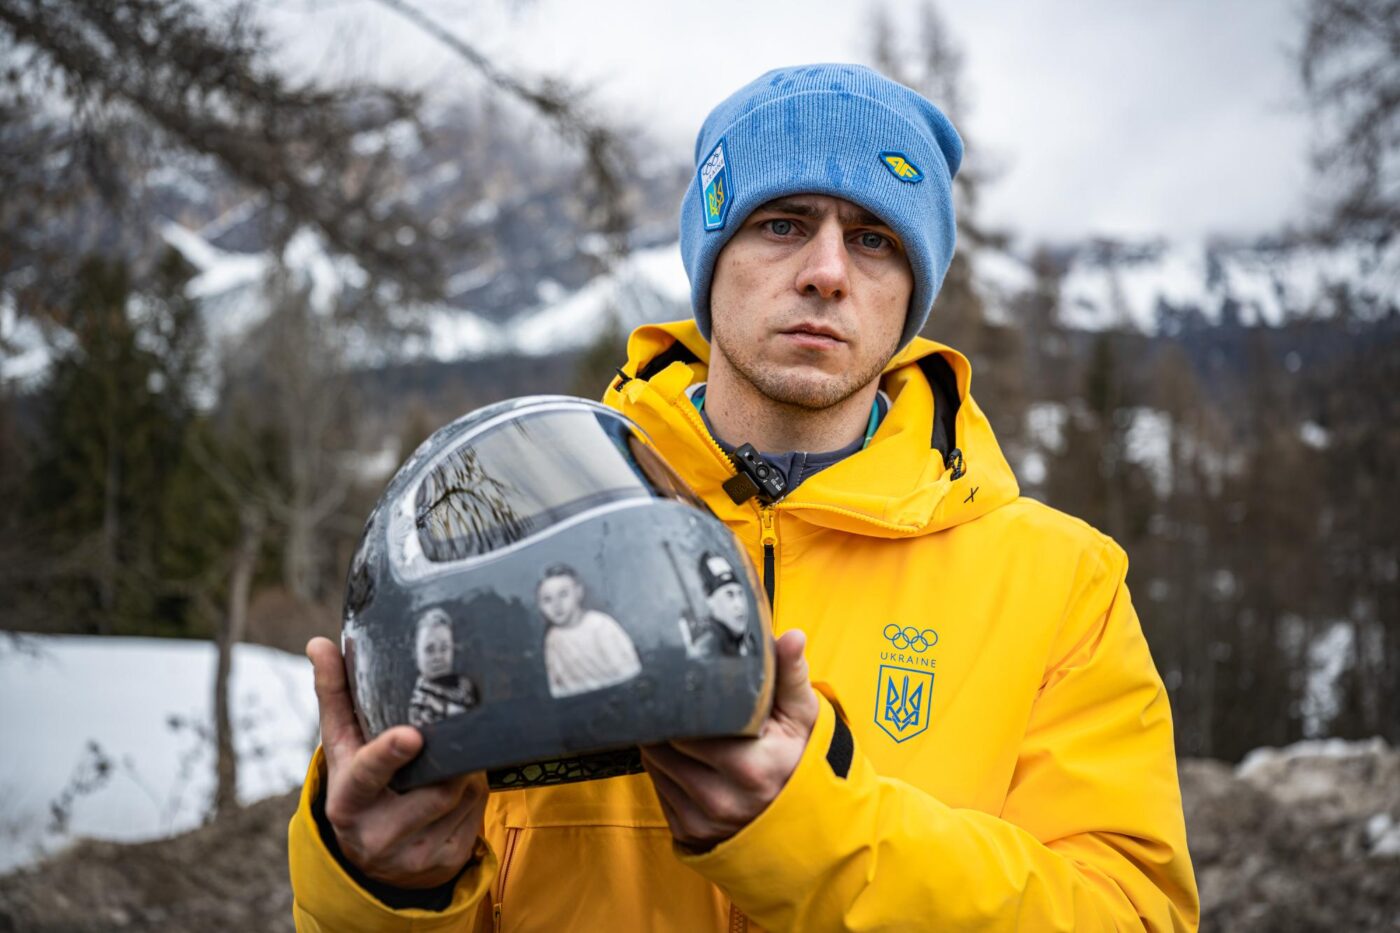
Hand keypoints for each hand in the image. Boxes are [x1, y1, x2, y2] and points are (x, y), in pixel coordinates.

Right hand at [307, 636, 487, 888]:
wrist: (374, 856)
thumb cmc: (359, 782)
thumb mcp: (343, 745)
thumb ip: (334, 695)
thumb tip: (318, 642)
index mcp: (348, 800)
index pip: (369, 774)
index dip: (390, 754)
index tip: (412, 736)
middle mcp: (377, 835)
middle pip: (436, 785)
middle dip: (450, 761)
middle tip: (453, 741)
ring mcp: (413, 855)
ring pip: (462, 796)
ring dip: (466, 774)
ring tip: (450, 765)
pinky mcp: (445, 862)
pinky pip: (477, 815)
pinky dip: (474, 796)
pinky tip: (458, 792)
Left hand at [641, 629, 818, 850]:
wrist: (803, 815)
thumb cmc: (797, 755)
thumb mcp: (801, 714)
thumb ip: (791, 674)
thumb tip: (792, 636)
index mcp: (754, 767)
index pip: (688, 729)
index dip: (679, 706)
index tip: (678, 688)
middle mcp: (727, 800)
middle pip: (663, 748)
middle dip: (665, 723)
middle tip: (671, 703)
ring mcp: (706, 821)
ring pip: (656, 769)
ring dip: (659, 746)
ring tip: (678, 729)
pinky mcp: (690, 834)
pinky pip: (659, 792)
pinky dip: (664, 772)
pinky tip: (683, 759)